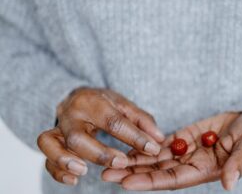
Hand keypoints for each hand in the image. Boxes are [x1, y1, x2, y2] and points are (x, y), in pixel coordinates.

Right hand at [37, 87, 163, 184]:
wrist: (76, 97)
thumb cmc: (103, 103)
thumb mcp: (124, 105)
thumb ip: (142, 120)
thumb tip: (158, 138)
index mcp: (92, 102)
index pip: (113, 121)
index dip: (134, 137)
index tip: (152, 149)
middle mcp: (71, 115)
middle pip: (77, 136)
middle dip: (99, 153)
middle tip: (121, 163)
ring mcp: (58, 129)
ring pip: (50, 144)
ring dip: (65, 160)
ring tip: (83, 172)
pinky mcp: (51, 143)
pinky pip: (46, 159)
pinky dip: (57, 171)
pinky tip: (74, 180)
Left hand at [102, 111, 241, 190]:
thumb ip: (239, 164)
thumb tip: (229, 185)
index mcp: (206, 170)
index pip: (173, 180)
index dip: (150, 182)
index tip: (126, 183)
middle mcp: (192, 164)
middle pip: (158, 171)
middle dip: (133, 172)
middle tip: (105, 172)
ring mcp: (188, 150)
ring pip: (156, 157)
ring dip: (134, 159)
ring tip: (109, 160)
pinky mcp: (186, 136)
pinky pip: (163, 142)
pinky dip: (146, 144)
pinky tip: (128, 144)